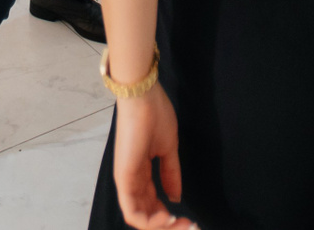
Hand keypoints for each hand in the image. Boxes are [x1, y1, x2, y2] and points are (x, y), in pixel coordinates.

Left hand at [113, 88, 194, 228]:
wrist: (143, 97)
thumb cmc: (155, 116)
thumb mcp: (167, 149)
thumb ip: (171, 174)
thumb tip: (176, 196)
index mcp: (141, 173)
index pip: (152, 205)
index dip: (169, 217)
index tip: (189, 219)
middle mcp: (131, 180)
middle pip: (146, 215)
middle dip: (167, 226)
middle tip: (188, 226)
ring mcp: (126, 179)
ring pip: (138, 218)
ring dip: (160, 227)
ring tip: (178, 224)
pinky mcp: (124, 177)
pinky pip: (132, 211)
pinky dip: (149, 222)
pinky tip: (168, 218)